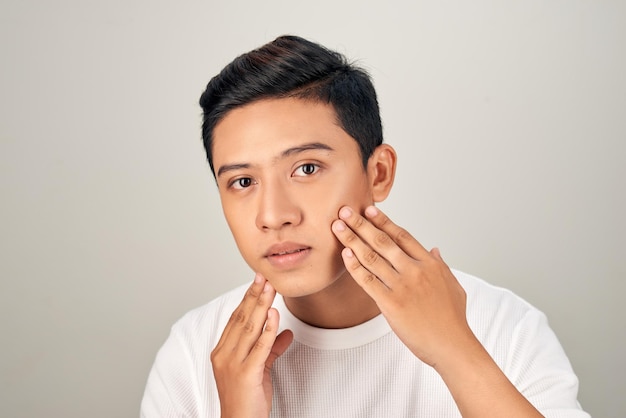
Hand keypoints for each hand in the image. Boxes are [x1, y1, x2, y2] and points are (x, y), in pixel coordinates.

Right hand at [211, 274, 293, 417]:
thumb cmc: (247, 400)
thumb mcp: (260, 370)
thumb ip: (271, 350)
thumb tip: (286, 334)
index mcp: (222, 352)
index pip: (236, 319)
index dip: (247, 299)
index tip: (258, 282)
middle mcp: (225, 355)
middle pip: (241, 318)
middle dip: (254, 295)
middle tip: (263, 276)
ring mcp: (234, 364)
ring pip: (249, 328)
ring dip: (261, 305)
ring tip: (270, 288)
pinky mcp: (247, 374)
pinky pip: (259, 347)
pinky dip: (268, 329)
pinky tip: (274, 315)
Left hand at [331, 205, 474, 367]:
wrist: (452, 346)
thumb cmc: (453, 319)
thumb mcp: (453, 285)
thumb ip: (441, 265)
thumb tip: (434, 250)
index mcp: (430, 264)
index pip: (402, 236)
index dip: (383, 221)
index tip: (368, 210)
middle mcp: (415, 271)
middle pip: (382, 241)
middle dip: (361, 224)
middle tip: (345, 211)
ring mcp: (402, 286)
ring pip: (371, 257)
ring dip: (352, 240)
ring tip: (338, 228)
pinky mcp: (391, 304)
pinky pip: (367, 281)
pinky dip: (354, 266)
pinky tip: (345, 255)